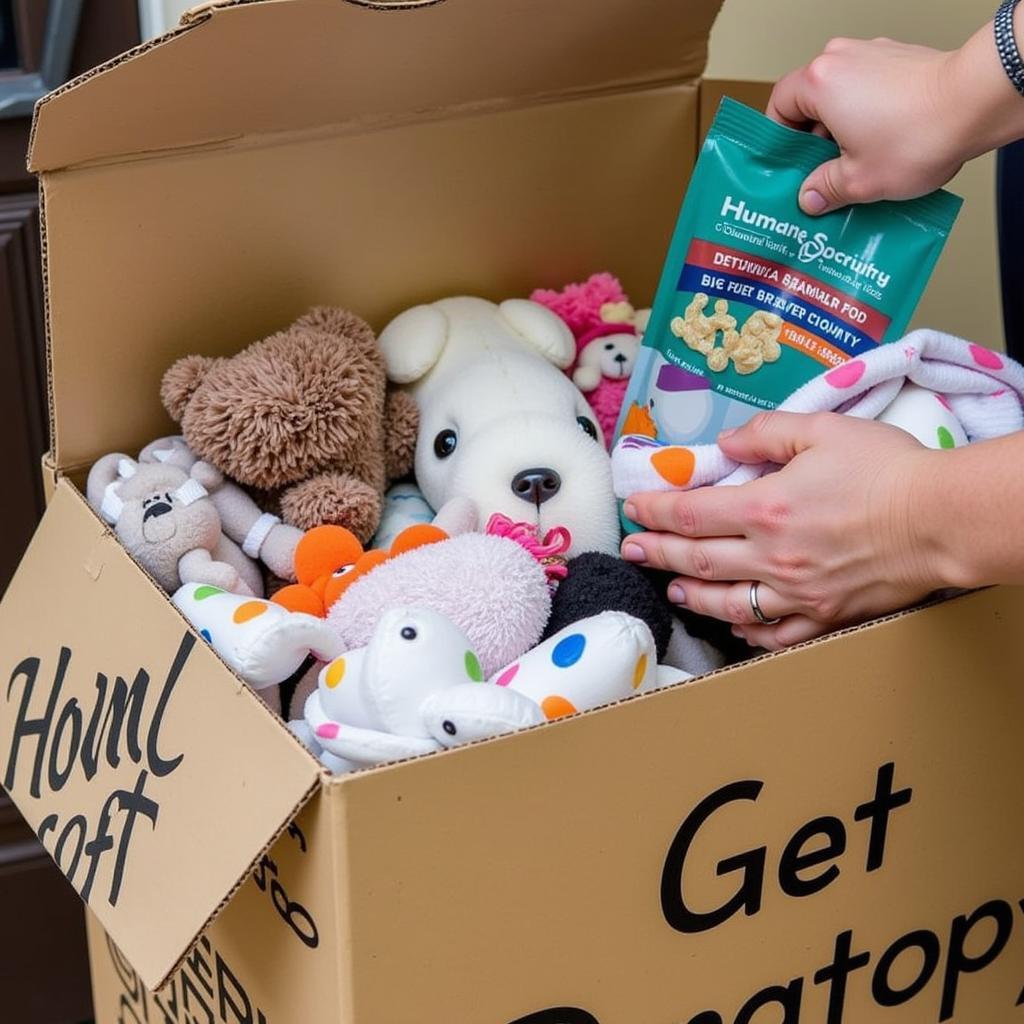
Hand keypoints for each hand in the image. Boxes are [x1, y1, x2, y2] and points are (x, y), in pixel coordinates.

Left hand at [620, 413, 943, 649]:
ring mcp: (796, 593)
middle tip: (632, 549)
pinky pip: (773, 633)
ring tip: (670, 586)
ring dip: (690, 593)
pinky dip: (745, 629)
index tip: (636, 508)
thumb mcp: (823, 429)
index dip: (654, 511)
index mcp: (766, 508)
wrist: (941, 520)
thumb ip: (766, 433)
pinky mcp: (823, 615)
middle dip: (656, 552)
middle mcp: (772, 556)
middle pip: (696, 558)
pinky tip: (731, 621)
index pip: (690, 513)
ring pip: (725, 601)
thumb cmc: (887, 470)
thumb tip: (727, 443)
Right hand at [768, 21, 1023, 213]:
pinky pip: (870, 90)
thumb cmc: (918, 134)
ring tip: (855, 164)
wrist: (977, 103)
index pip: (778, 104)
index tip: (786, 165)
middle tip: (820, 174)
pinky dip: (869, 116)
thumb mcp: (858, 180)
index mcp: (820, 82)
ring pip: (842, 96)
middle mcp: (843, 58)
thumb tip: (810, 196)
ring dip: (842, 129)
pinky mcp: (901, 59)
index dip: (778, 138)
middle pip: (810, 101)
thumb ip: (825, 189)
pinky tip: (881, 147)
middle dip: (812, 140)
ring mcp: (874, 54)